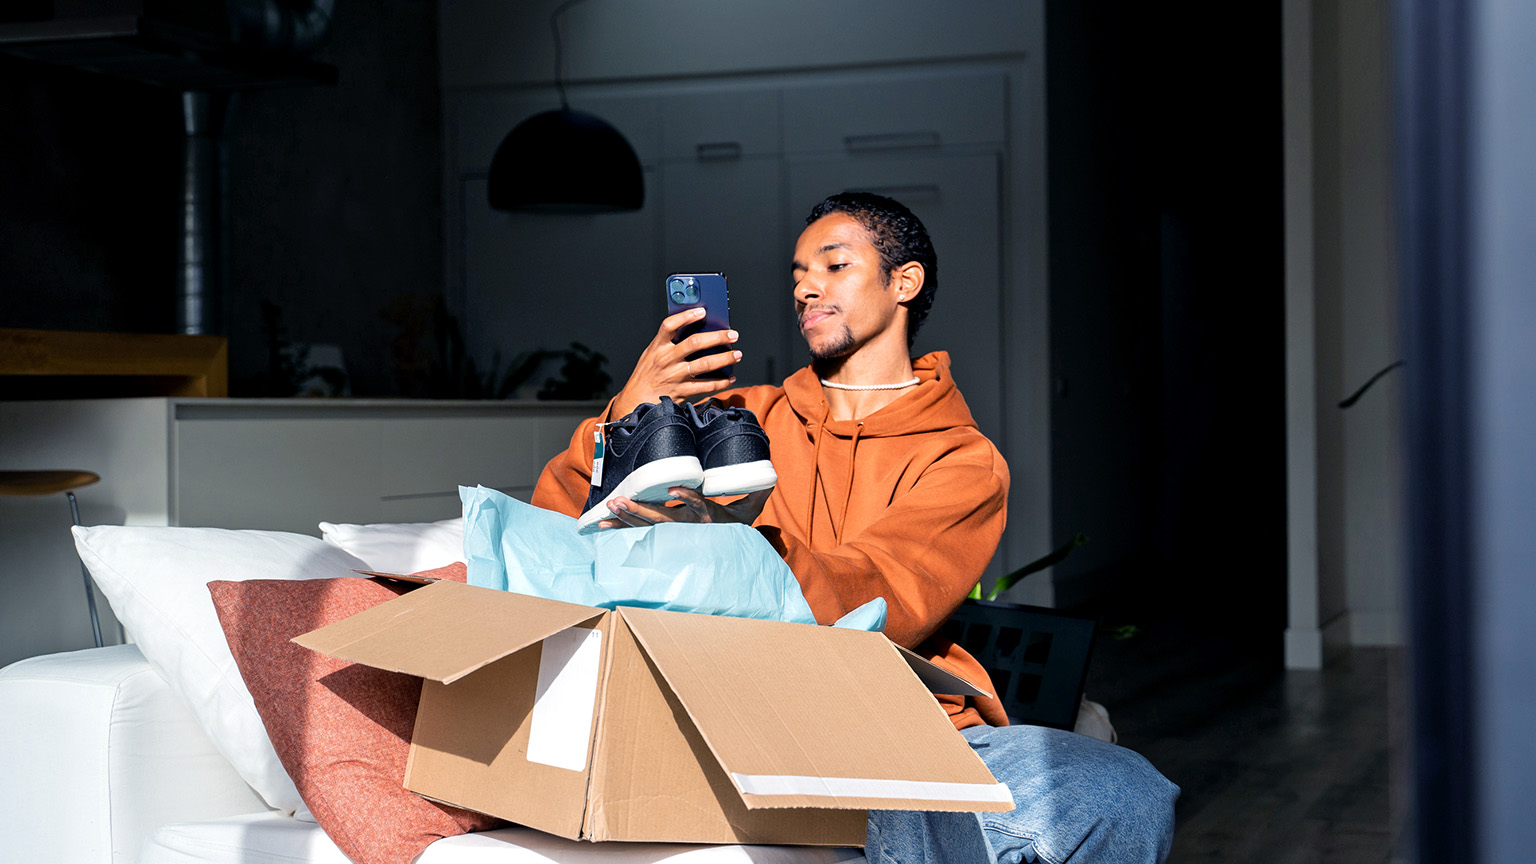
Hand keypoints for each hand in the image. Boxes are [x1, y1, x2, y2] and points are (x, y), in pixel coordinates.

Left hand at [596, 487, 771, 529]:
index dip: (686, 497)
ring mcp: (676, 535)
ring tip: (609, 509)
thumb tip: (772, 477)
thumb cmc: (738, 528)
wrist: (730, 557)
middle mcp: (690, 528)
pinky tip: (604, 524)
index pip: (697, 504)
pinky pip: (640, 535)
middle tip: (619, 501)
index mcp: (709, 517)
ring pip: (648, 528)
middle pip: (662, 520)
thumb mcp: (750, 511)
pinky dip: (622, 529)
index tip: (673, 489)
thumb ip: (757, 493)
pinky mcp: (666, 539)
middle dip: (640, 510)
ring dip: (627, 519)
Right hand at [612, 308, 740, 416]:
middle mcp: (666, 359)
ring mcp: (675, 376)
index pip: (670, 326)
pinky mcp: (682, 391)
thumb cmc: (647, 374)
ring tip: (737, 354)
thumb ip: (668, 343)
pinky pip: (707, 386)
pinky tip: (730, 378)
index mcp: (657, 347)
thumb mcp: (651, 354)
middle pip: (694, 343)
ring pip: (705, 364)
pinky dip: (722, 382)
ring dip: (725, 359)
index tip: (702, 311)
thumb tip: (696, 330)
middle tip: (732, 334)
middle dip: (717, 337)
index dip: (686, 316)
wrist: (636, 401)